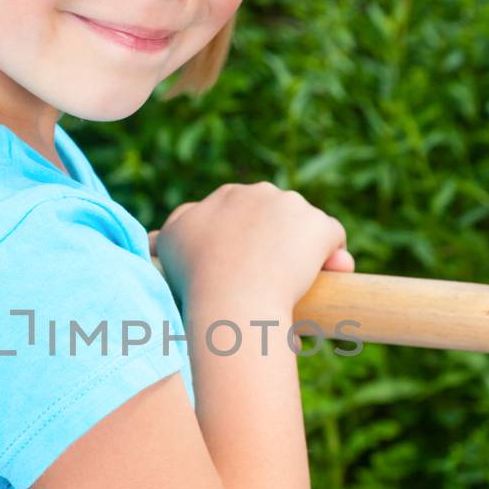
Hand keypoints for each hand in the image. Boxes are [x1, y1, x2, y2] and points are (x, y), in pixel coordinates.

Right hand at [147, 181, 353, 307]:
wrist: (230, 296)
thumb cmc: (195, 280)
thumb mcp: (168, 248)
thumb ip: (166, 234)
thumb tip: (154, 237)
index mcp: (226, 196)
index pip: (247, 215)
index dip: (251, 243)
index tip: (246, 270)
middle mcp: (258, 192)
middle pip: (278, 219)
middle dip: (279, 245)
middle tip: (270, 282)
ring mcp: (291, 206)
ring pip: (306, 230)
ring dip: (306, 253)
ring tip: (297, 285)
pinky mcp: (318, 225)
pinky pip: (334, 240)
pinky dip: (333, 259)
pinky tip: (326, 279)